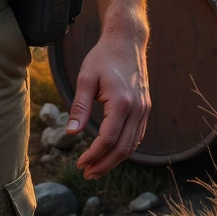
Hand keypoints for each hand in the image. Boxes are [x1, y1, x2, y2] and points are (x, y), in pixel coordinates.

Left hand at [66, 27, 149, 179]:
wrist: (127, 41)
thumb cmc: (103, 57)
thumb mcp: (85, 78)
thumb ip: (79, 106)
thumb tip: (71, 133)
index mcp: (122, 102)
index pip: (108, 139)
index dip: (94, 156)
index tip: (80, 164)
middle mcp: (137, 109)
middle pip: (123, 148)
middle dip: (105, 164)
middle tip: (87, 174)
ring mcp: (144, 109)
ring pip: (133, 144)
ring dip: (115, 160)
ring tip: (97, 168)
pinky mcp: (145, 107)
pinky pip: (138, 135)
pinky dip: (126, 148)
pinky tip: (112, 153)